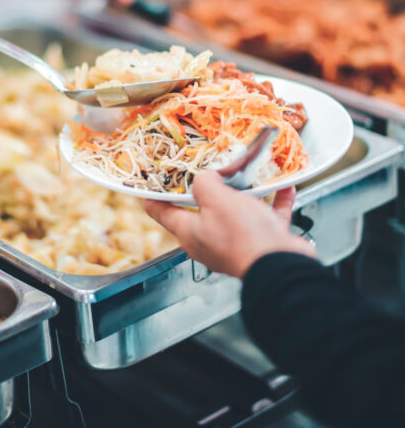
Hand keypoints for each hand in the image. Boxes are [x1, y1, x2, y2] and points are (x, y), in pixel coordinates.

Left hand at [145, 171, 315, 278]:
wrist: (283, 265)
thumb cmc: (243, 235)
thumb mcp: (215, 198)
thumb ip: (203, 182)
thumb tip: (205, 177)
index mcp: (190, 233)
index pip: (161, 213)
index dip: (154, 196)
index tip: (151, 183)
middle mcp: (209, 241)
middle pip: (200, 211)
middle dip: (205, 189)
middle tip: (207, 168)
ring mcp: (236, 244)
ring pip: (236, 213)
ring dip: (243, 193)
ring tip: (248, 174)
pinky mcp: (262, 244)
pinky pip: (265, 218)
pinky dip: (273, 203)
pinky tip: (282, 187)